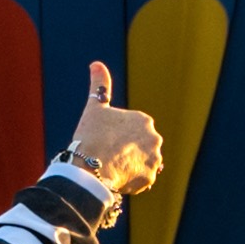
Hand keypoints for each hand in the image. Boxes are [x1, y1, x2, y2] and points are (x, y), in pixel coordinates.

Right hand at [70, 58, 164, 197]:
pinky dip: (131, 180)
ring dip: (130, 165)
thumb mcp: (94, 107)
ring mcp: (154, 159)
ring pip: (141, 162)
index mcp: (144, 120)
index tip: (104, 139)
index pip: (132, 130)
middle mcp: (154, 138)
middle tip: (107, 155)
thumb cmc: (91, 135)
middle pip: (139, 146)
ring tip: (111, 167)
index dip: (116, 135)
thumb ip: (99, 85)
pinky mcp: (149, 177)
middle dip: (127, 151)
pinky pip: (141, 179)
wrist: (89, 167)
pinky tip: (116, 177)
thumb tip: (96, 63)